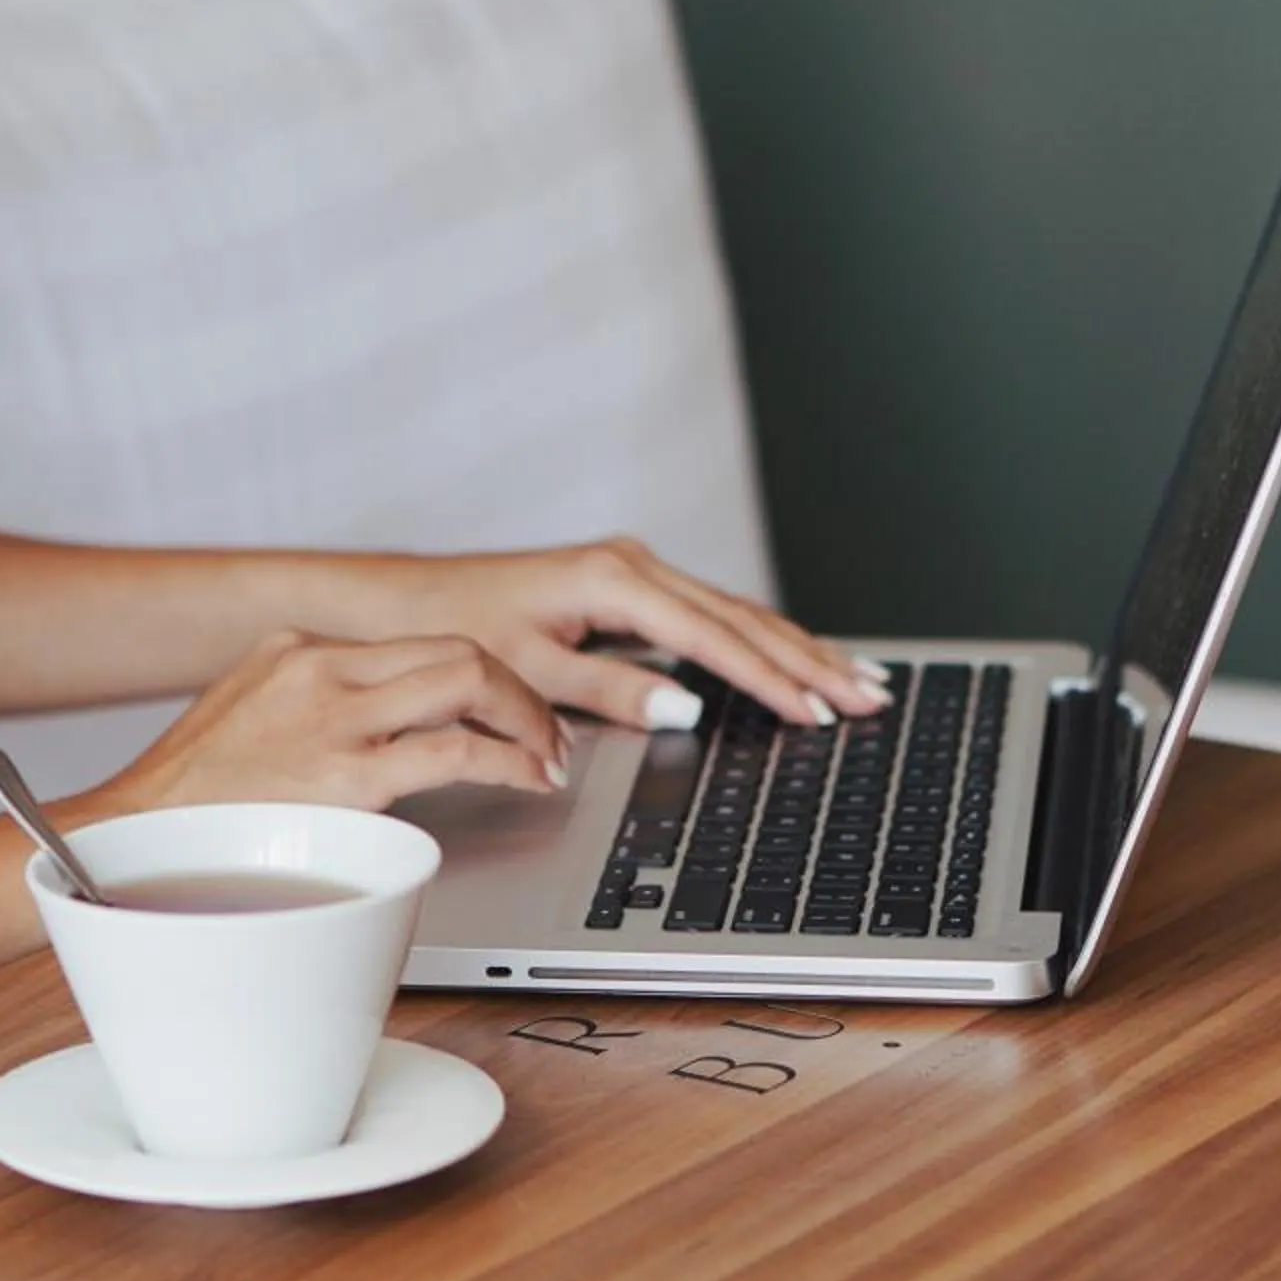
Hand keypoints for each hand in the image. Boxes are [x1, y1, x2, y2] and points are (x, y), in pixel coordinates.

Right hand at [97, 629, 568, 814]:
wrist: (130, 837)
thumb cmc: (186, 802)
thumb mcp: (243, 716)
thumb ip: (306, 706)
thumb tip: (368, 723)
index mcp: (297, 651)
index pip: (416, 645)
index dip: (480, 675)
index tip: (505, 707)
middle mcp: (321, 669)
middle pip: (457, 648)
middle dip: (519, 689)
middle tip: (546, 732)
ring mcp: (334, 717)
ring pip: (468, 679)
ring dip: (526, 718)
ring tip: (547, 756)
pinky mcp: (345, 775)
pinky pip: (454, 751)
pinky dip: (508, 760)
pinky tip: (525, 779)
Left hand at [302, 540, 892, 733]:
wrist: (410, 603)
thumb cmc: (459, 634)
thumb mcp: (530, 671)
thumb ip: (612, 690)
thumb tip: (688, 704)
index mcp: (615, 581)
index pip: (715, 640)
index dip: (772, 680)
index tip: (817, 713)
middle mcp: (634, 567)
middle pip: (743, 620)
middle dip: (810, 662)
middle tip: (870, 697)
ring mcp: (636, 573)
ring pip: (736, 616)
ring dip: (798, 651)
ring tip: (859, 681)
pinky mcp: (631, 588)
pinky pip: (712, 617)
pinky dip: (760, 642)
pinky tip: (795, 661)